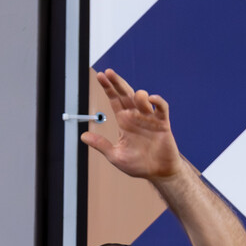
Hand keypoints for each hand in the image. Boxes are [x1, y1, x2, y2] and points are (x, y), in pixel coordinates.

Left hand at [81, 67, 182, 181]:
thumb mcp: (115, 156)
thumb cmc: (138, 165)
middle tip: (108, 72)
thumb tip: (83, 136)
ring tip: (137, 97)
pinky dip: (157, 101)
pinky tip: (151, 99)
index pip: (114, 100)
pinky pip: (161, 108)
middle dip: (117, 83)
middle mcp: (136, 116)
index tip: (101, 76)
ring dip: (138, 96)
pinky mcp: (163, 123)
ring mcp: (150, 118)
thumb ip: (101, 144)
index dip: (108, 88)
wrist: (158, 173)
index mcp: (124, 121)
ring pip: (143, 99)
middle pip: (126, 94)